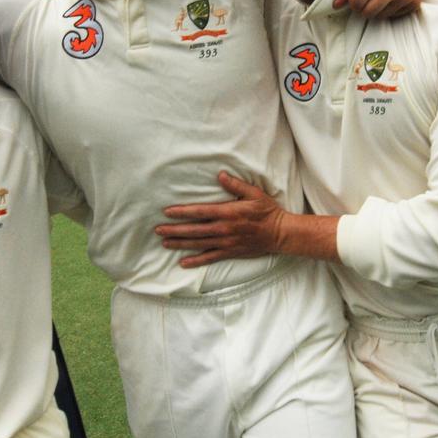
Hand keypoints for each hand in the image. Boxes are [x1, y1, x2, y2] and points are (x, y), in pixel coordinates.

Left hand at [155, 171, 287, 267]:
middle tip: (158, 230)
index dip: (182, 212)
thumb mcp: (254, 193)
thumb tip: (220, 175)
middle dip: (174, 230)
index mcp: (227, 212)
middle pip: (194, 229)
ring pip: (198, 244)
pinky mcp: (230, 252)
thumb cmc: (267, 211)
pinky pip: (210, 258)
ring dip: (180, 244)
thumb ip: (235, 185)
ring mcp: (226, 242)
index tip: (167, 212)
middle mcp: (224, 228)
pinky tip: (183, 263)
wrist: (280, 234)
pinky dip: (196, 261)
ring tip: (165, 243)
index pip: (200, 212)